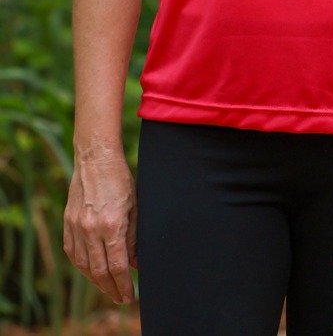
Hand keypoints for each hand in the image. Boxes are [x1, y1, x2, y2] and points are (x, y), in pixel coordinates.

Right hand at [63, 149, 137, 304]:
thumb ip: (135, 238)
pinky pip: (73, 253)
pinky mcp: (67, 224)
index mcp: (111, 226)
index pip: (117, 265)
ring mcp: (76, 228)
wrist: (95, 162)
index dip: (124, 283)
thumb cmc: (121, 181)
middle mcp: (90, 230)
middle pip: (99, 270)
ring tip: (109, 289)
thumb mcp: (136, 208)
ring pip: (84, 265)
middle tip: (121, 299)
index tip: (130, 295)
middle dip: (111, 288)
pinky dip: (82, 267)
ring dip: (96, 281)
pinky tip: (91, 273)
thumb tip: (136, 263)